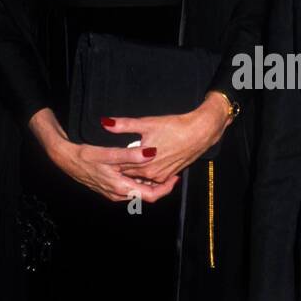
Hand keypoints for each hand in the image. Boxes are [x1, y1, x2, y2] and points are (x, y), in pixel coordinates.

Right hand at [28, 107, 178, 203]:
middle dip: (160, 184)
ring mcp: (114, 192)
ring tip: (160, 167)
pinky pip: (130, 187)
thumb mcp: (108, 154)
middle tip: (171, 170)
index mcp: (121, 188)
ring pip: (138, 190)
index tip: (175, 176)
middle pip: (147, 194)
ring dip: (150, 181)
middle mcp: (118, 194)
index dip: (166, 188)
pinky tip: (142, 167)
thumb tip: (151, 153)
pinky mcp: (110, 187)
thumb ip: (131, 155)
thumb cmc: (85, 156)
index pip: (151, 196)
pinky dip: (139, 179)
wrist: (65, 159)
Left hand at [102, 93, 230, 183]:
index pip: (120, 167)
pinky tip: (143, 165)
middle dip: (121, 169)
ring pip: (142, 178)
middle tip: (109, 165)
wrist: (199, 133)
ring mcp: (161, 176)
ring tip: (125, 166)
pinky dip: (147, 173)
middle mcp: (151, 174)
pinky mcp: (170, 175)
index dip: (111, 164)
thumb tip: (105, 123)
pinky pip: (153, 178)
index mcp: (142, 164)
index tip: (101, 161)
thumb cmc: (174, 127)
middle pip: (130, 174)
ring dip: (135, 173)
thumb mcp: (146, 124)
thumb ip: (124, 125)